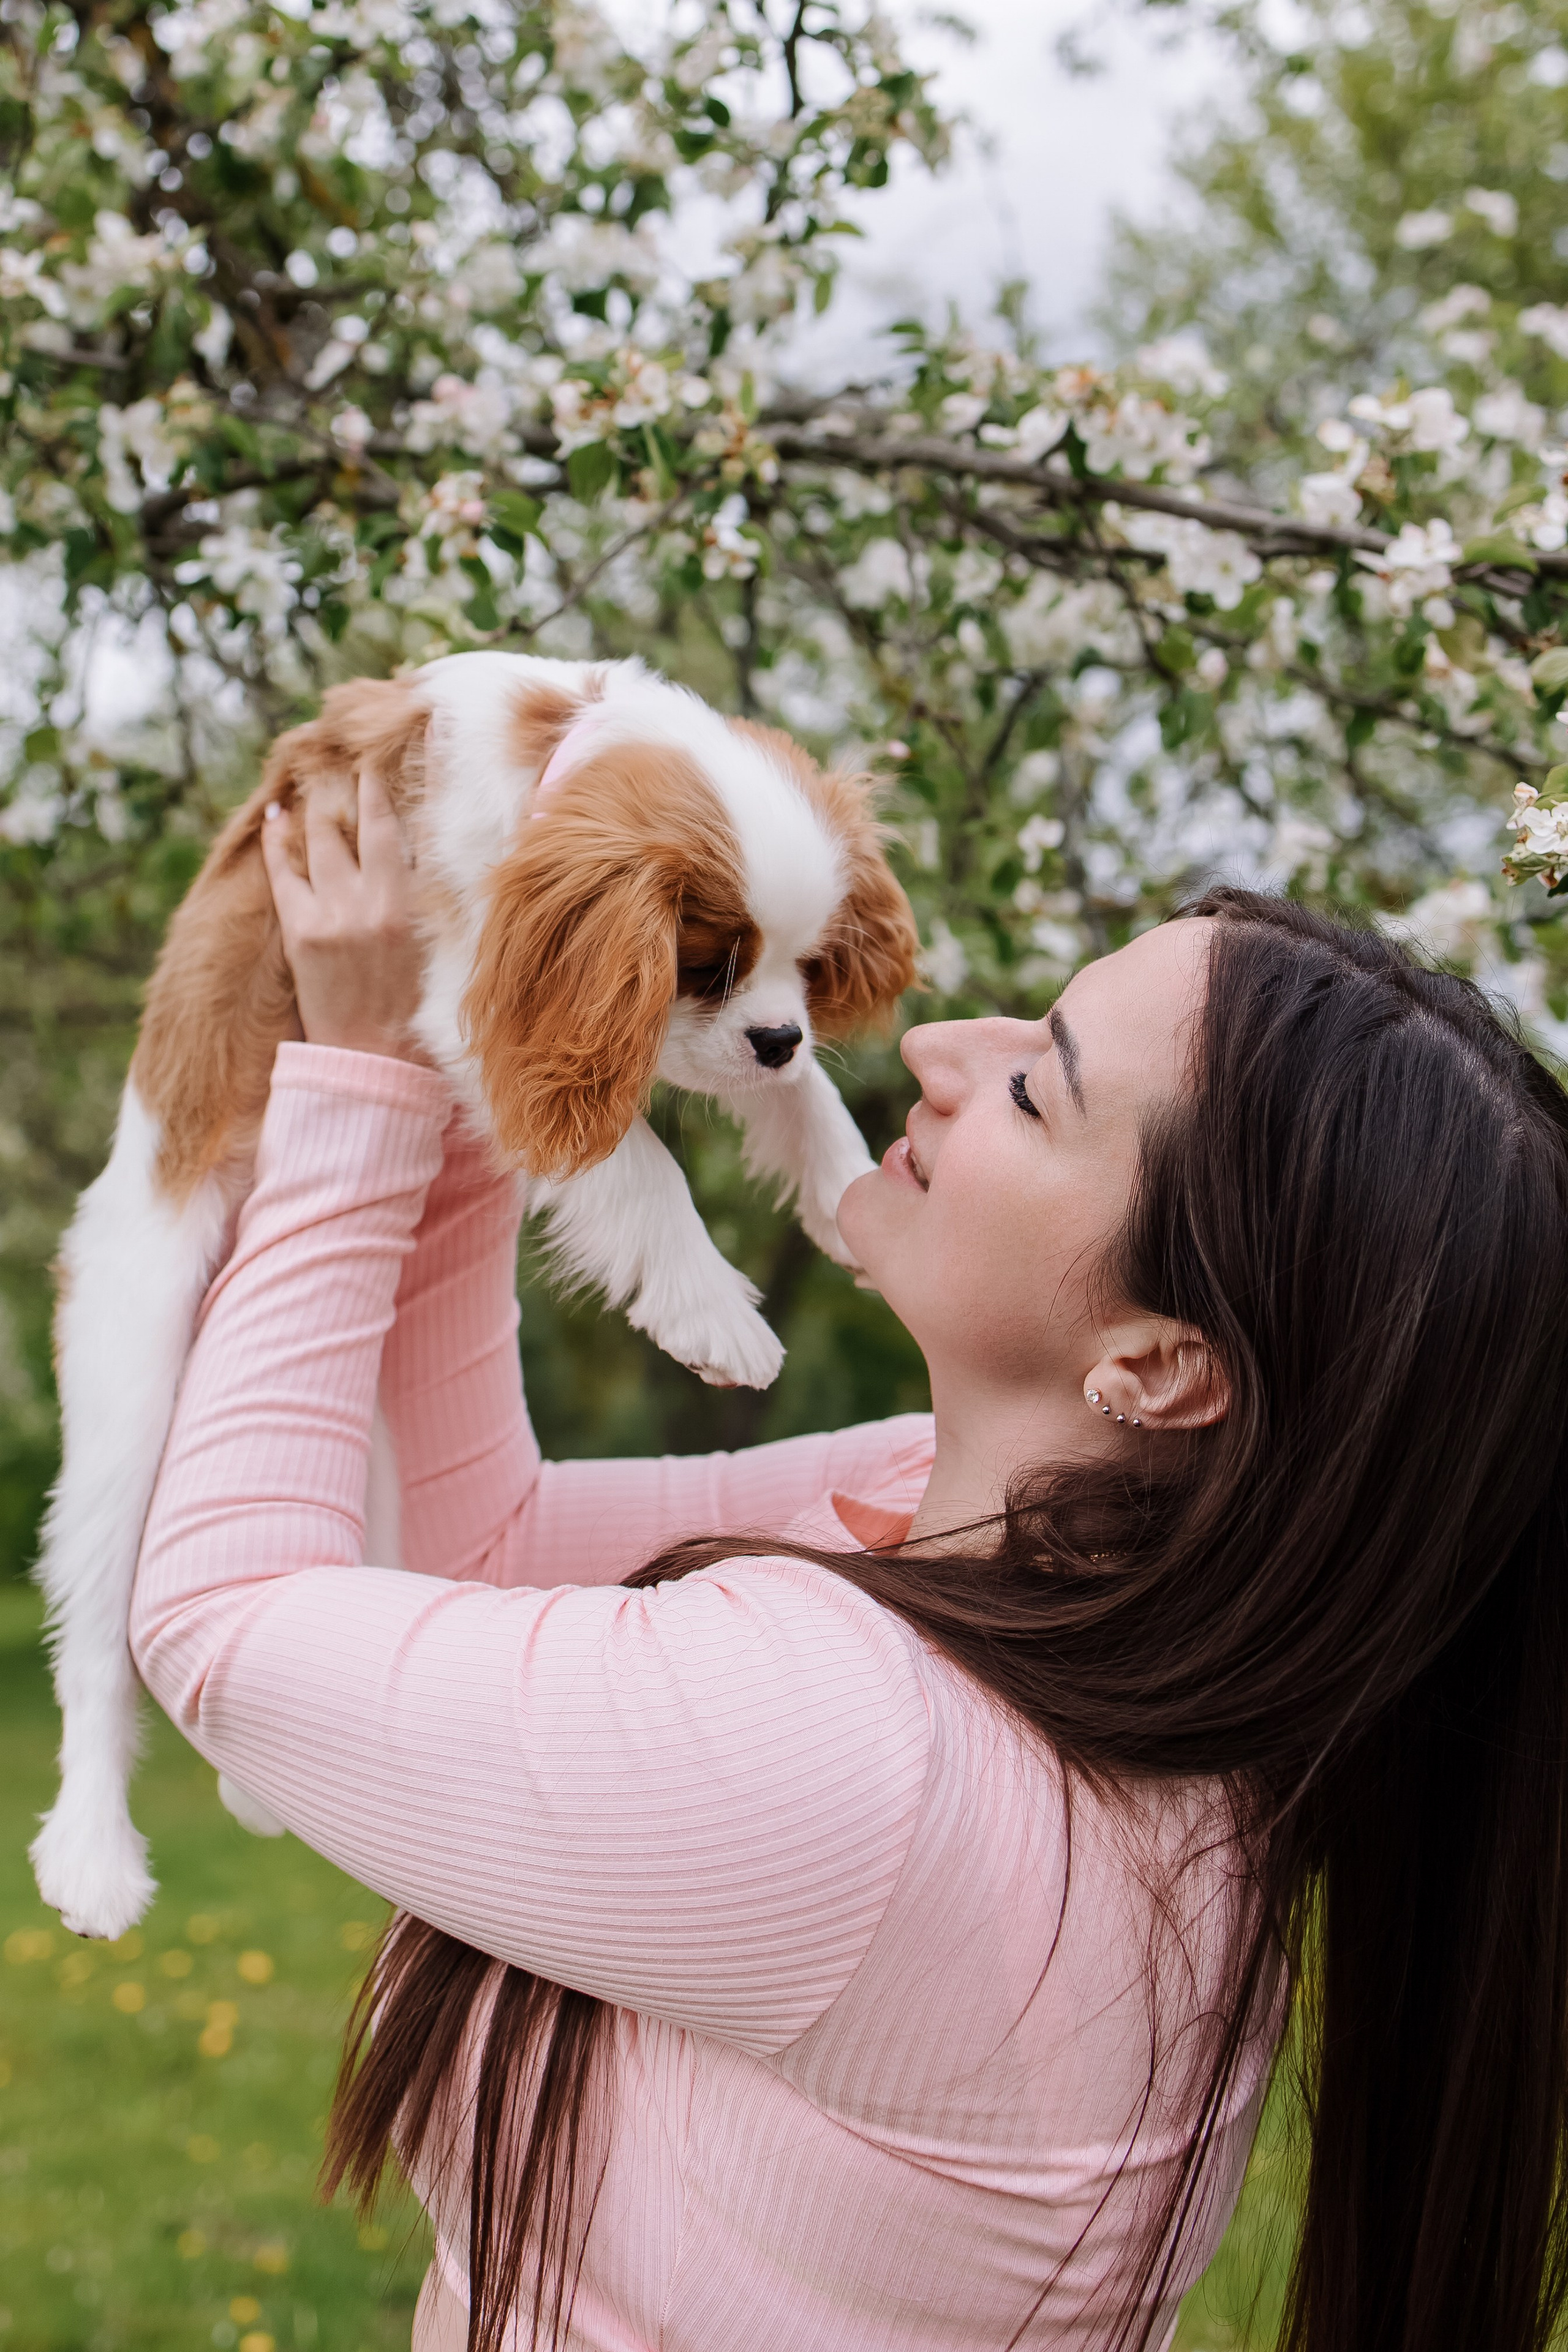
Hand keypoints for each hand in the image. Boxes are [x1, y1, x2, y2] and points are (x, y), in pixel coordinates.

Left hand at [260, 761, 428, 1062]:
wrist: (372, 1057)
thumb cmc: (414, 1008)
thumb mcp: (435, 947)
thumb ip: (427, 898)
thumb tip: (421, 849)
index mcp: (408, 906)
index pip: (395, 828)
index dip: (387, 786)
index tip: (381, 757)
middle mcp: (369, 902)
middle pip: (354, 824)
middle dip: (349, 787)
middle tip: (345, 759)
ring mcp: (331, 914)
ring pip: (318, 840)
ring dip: (316, 808)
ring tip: (313, 783)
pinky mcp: (301, 932)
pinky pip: (284, 872)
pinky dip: (279, 841)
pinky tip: (277, 816)